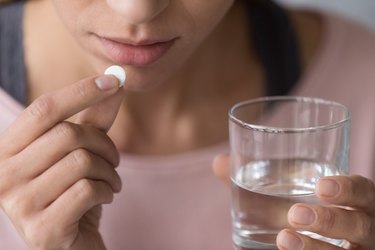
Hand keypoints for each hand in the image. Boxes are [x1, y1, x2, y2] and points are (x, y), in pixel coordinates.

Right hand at [0, 75, 122, 249]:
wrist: (70, 243)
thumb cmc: (72, 192)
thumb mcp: (79, 151)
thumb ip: (93, 119)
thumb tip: (116, 82)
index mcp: (6, 150)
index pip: (44, 108)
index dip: (82, 91)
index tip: (115, 81)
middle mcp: (3, 175)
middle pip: (68, 135)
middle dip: (105, 145)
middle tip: (114, 159)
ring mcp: (19, 205)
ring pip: (82, 162)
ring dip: (109, 171)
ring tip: (110, 181)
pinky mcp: (42, 229)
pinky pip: (87, 190)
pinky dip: (107, 190)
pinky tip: (105, 197)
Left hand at [212, 154, 374, 249]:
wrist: (306, 240)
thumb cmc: (299, 208)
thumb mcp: (282, 193)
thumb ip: (254, 177)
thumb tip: (219, 161)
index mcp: (353, 200)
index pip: (363, 191)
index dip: (348, 189)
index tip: (321, 187)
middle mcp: (362, 227)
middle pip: (360, 225)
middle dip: (331, 221)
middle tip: (294, 214)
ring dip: (317, 248)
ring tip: (283, 239)